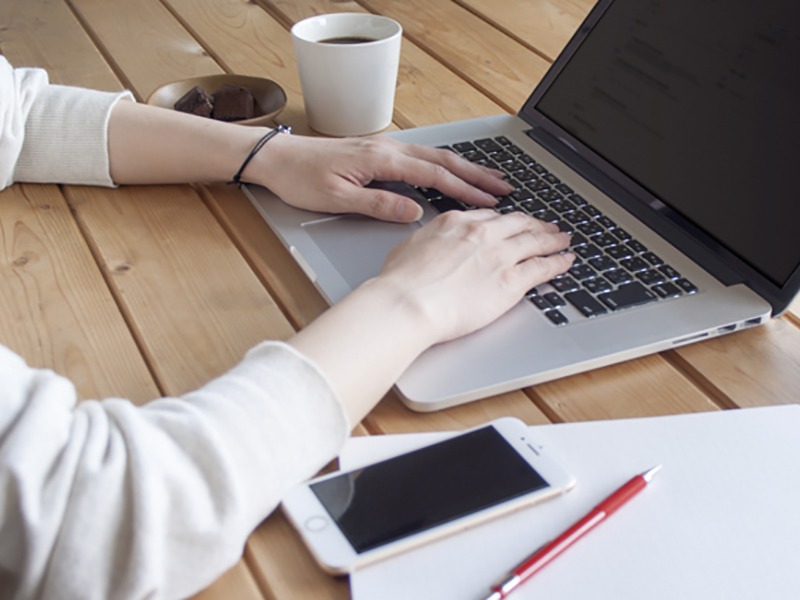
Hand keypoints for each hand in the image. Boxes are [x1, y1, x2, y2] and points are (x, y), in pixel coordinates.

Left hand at [245, 134, 512, 222]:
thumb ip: (379, 204)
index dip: (464, 188)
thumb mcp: (338, 198)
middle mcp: (388, 148)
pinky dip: (445, 165)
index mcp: (382, 159)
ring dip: (464, 168)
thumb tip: (415, 211)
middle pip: (442, 160)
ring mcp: (385, 148)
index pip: (433, 173)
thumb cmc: (302, 178)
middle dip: (476, 175)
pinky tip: (452, 172)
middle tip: (505, 187)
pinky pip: (421, 157)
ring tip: (490, 179)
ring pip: (435, 156)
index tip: (488, 201)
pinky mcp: (379, 153)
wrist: (277, 158)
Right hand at [378, 209, 574, 343]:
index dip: (506, 221)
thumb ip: (430, 242)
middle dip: (536, 223)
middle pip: (519, 223)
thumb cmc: (401, 282)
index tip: (512, 223)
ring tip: (564, 240)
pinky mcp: (511, 281)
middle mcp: (482, 233)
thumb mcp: (410, 247)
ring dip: (553, 239)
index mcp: (457, 222)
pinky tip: (566, 261)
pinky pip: (544, 267)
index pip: (490, 217)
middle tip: (546, 225)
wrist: (408, 303)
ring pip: (536, 241)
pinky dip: (559, 262)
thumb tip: (432, 247)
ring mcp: (500, 256)